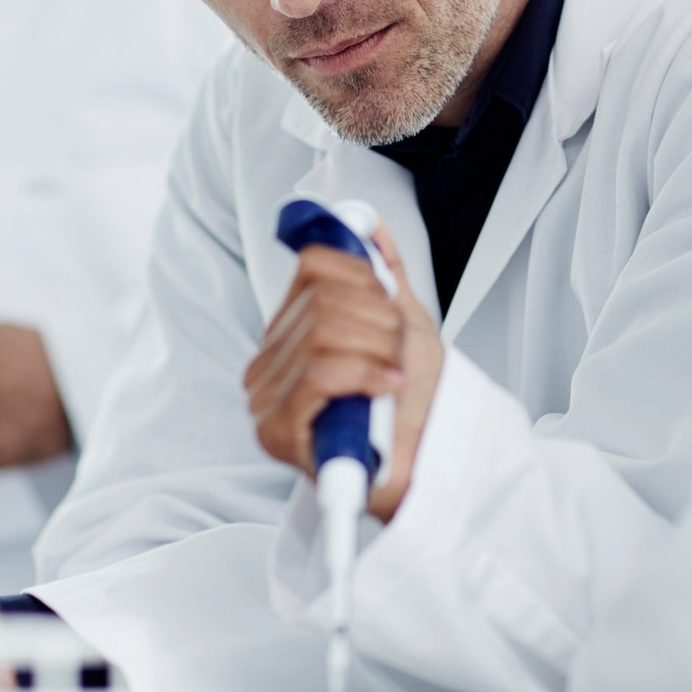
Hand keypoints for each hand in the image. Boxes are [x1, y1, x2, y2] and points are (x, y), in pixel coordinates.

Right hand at [244, 222, 443, 520]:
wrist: (425, 471)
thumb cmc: (409, 408)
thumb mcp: (402, 325)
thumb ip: (381, 272)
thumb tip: (365, 220)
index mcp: (289, 332)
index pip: (314, 266)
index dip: (363, 274)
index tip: (390, 302)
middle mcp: (268, 364)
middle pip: (321, 299)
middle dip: (377, 318)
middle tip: (397, 349)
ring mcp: (267, 400)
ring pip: (322, 333)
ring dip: (377, 348)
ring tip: (393, 373)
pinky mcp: (278, 432)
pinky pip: (319, 373)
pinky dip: (365, 374)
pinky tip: (385, 387)